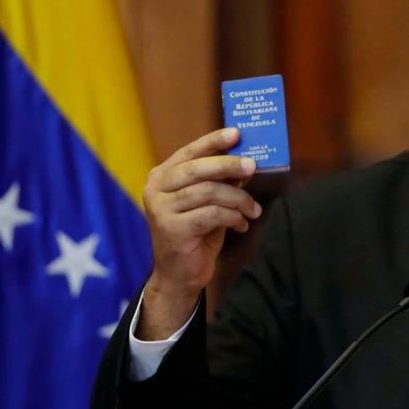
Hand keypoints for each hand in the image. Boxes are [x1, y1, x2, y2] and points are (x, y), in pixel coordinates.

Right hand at [138, 128, 261, 338]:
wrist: (180, 275)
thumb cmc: (196, 235)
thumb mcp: (207, 203)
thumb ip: (218, 182)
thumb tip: (244, 161)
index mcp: (161, 177)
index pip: (189, 152)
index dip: (213, 141)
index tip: (237, 133)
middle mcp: (155, 189)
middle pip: (198, 169)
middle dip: (229, 165)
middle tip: (252, 166)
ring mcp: (161, 209)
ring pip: (209, 192)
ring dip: (238, 199)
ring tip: (252, 210)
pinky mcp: (172, 229)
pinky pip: (212, 214)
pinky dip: (233, 218)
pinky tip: (240, 225)